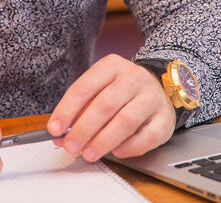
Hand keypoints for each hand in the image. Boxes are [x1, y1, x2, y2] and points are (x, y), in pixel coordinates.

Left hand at [47, 54, 174, 161]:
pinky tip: (117, 151)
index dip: (67, 109)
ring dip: (103, 141)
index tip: (55, 128)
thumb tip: (61, 134)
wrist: (159, 86)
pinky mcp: (165, 117)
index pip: (85, 87)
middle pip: (105, 105)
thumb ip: (80, 110)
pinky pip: (147, 136)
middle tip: (71, 145)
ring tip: (89, 153)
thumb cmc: (123, 90)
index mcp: (112, 66)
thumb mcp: (100, 89)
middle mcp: (134, 78)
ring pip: (126, 121)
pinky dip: (130, 147)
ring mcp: (152, 97)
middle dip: (84, 129)